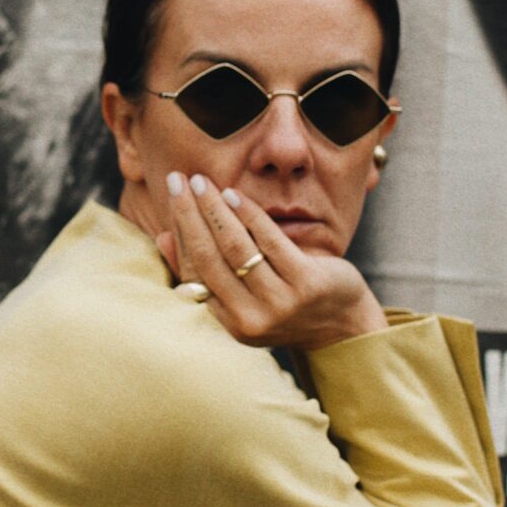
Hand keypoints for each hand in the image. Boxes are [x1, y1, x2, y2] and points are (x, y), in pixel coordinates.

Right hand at [157, 174, 388, 349]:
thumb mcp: (243, 297)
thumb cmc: (286, 304)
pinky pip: (270, 241)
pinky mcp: (306, 284)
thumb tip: (163, 238)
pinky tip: (234, 194)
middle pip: (209, 257)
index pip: (195, 272)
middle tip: (178, 180)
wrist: (343, 326)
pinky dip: (249, 214)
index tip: (173, 196)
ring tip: (202, 182)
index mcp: (230, 325)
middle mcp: (251, 320)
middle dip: (189, 214)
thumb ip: (205, 272)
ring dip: (215, 209)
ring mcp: (280, 303)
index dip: (181, 231)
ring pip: (236, 247)